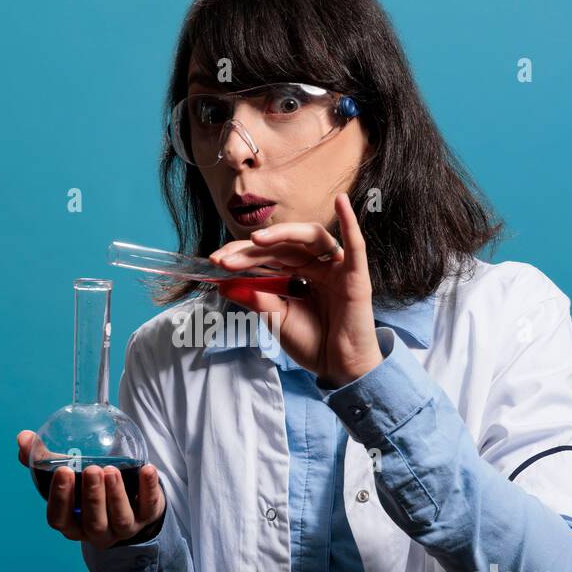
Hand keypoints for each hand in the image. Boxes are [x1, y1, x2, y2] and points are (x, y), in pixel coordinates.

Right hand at [16, 430, 165, 548]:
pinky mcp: (147, 519)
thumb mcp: (67, 477)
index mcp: (72, 523)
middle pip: (93, 522)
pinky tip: (147, 469)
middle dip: (92, 497)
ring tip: (111, 469)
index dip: (60, 499)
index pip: (60, 519)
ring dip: (115, 495)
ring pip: (120, 518)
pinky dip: (149, 489)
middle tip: (91, 470)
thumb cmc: (88, 489)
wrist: (128, 502)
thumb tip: (24, 437)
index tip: (63, 472)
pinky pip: (150, 508)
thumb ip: (44, 460)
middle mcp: (96, 532)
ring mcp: (123, 528)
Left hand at [209, 192, 382, 386]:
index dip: (241, 256)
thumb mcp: (275, 320)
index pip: (266, 255)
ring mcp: (335, 269)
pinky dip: (350, 222)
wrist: (338, 368)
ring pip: (310, 238)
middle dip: (251, 251)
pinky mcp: (355, 276)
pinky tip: (341, 202)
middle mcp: (315, 266)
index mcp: (295, 274)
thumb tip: (224, 285)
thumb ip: (255, 299)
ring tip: (257, 240)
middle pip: (282, 246)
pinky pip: (355, 245)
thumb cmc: (312, 343)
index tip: (215, 261)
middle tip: (224, 259)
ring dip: (284, 234)